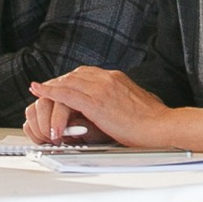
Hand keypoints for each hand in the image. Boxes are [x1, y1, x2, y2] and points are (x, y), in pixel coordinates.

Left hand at [26, 66, 202, 151]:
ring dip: (52, 87)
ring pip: (68, 82)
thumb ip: (121, 100)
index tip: (61, 84)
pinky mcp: (97, 102)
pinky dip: (50, 91)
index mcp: (117, 78)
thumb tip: (116, 108)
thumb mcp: (134, 103)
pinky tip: (40, 91)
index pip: (86, 73)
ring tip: (39, 91)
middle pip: (74, 75)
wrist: (162, 128)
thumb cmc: (153, 122)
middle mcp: (108, 79)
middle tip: (46, 88)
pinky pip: (67, 94)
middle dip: (59, 82)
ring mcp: (102, 88)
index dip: (70, 79)